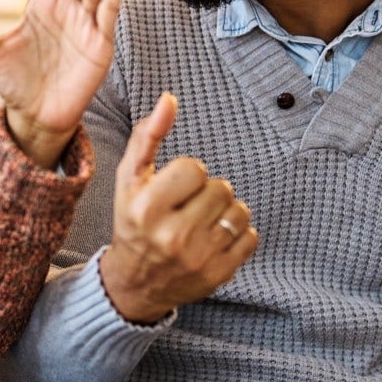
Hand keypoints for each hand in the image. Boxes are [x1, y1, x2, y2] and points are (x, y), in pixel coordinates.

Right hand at [99, 93, 258, 322]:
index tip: (173, 191)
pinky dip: (238, 233)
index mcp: (146, 208)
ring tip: (203, 222)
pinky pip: (251, 236)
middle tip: (187, 208)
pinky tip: (215, 238)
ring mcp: (199, 258)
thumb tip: (169, 99)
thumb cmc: (132, 222)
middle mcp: (172, 235)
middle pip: (220, 187)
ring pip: (239, 210)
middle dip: (206, 193)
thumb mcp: (129, 180)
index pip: (194, 168)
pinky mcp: (220, 274)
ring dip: (225, 211)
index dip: (186, 175)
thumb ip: (147, 137)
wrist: (136, 283)